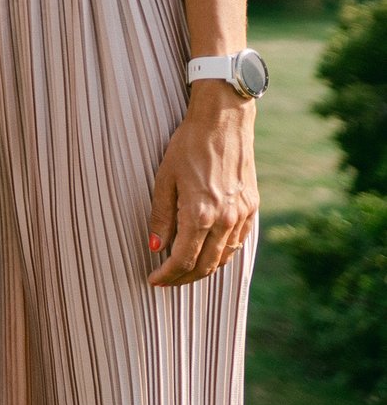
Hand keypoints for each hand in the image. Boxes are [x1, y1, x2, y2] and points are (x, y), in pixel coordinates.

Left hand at [147, 88, 257, 285]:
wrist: (223, 122)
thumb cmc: (187, 146)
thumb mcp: (164, 178)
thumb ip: (161, 216)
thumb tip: (156, 247)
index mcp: (200, 213)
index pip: (183, 258)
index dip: (167, 274)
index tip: (153, 279)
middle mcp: (225, 219)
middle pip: (206, 265)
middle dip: (184, 278)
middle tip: (166, 281)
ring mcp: (242, 214)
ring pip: (224, 257)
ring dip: (204, 269)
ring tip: (183, 271)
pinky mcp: (252, 207)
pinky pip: (237, 241)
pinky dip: (221, 254)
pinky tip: (208, 254)